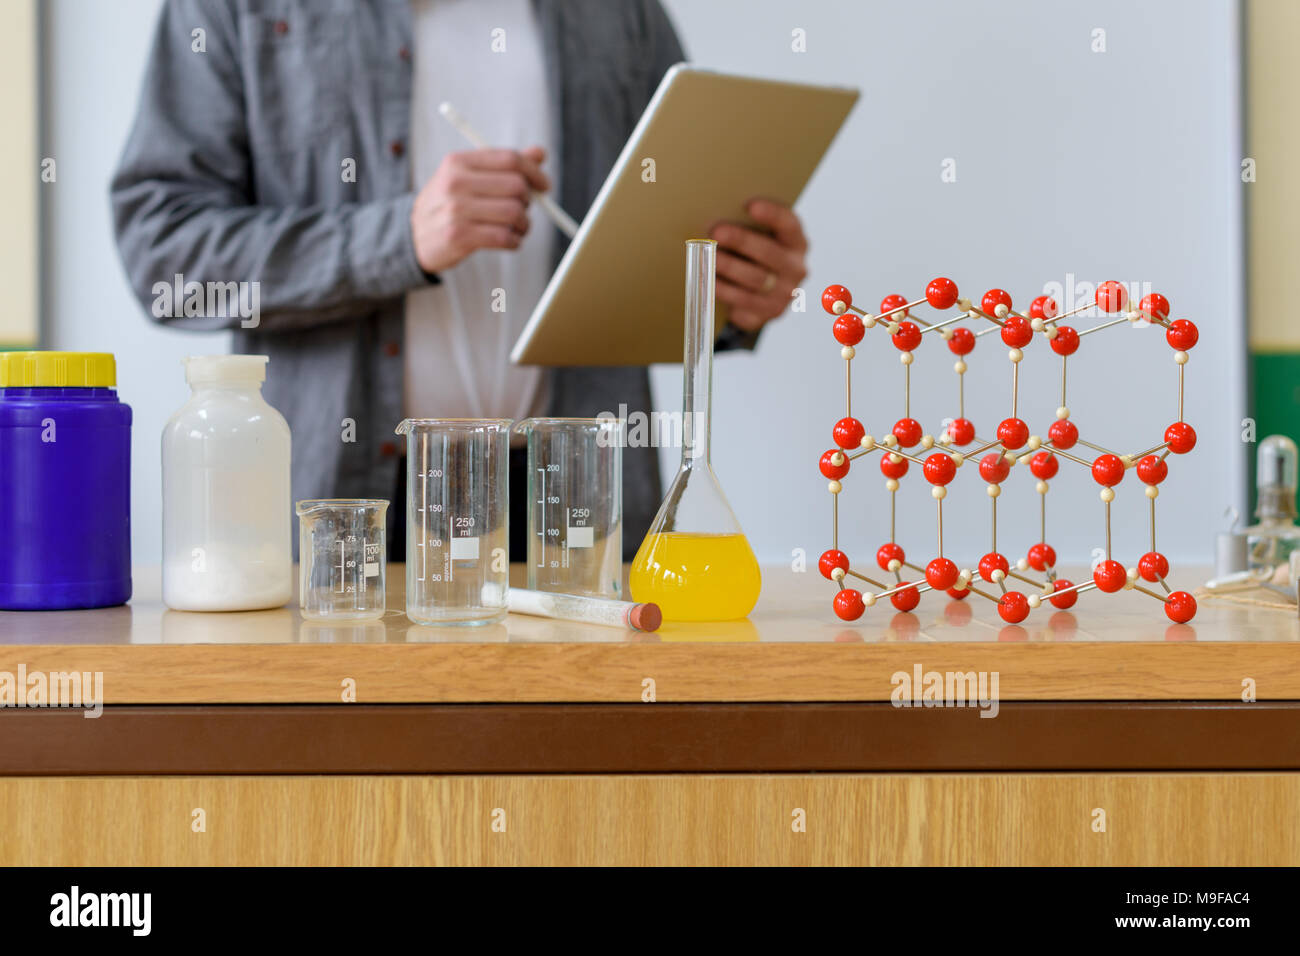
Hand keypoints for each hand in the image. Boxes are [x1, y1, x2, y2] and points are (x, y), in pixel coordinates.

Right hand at [410, 146, 550, 273]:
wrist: (412, 237)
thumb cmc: (448, 204)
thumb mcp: (468, 177)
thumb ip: (503, 165)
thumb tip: (540, 153)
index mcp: (458, 161)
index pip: (510, 159)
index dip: (534, 172)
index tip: (544, 186)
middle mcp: (455, 182)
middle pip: (516, 186)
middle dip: (528, 201)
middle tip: (523, 210)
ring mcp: (456, 209)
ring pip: (514, 213)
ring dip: (524, 224)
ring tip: (517, 228)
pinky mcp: (459, 236)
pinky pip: (504, 237)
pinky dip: (515, 241)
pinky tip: (510, 241)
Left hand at [710, 199, 808, 331]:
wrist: (759, 294)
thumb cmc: (752, 255)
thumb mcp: (757, 238)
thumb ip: (745, 226)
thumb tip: (713, 215)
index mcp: (796, 242)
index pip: (789, 225)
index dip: (771, 214)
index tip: (750, 205)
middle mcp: (796, 268)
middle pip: (769, 253)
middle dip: (741, 241)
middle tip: (716, 232)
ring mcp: (785, 294)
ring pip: (756, 281)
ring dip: (729, 268)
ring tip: (707, 258)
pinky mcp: (770, 313)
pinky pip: (745, 304)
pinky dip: (724, 293)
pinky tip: (708, 283)